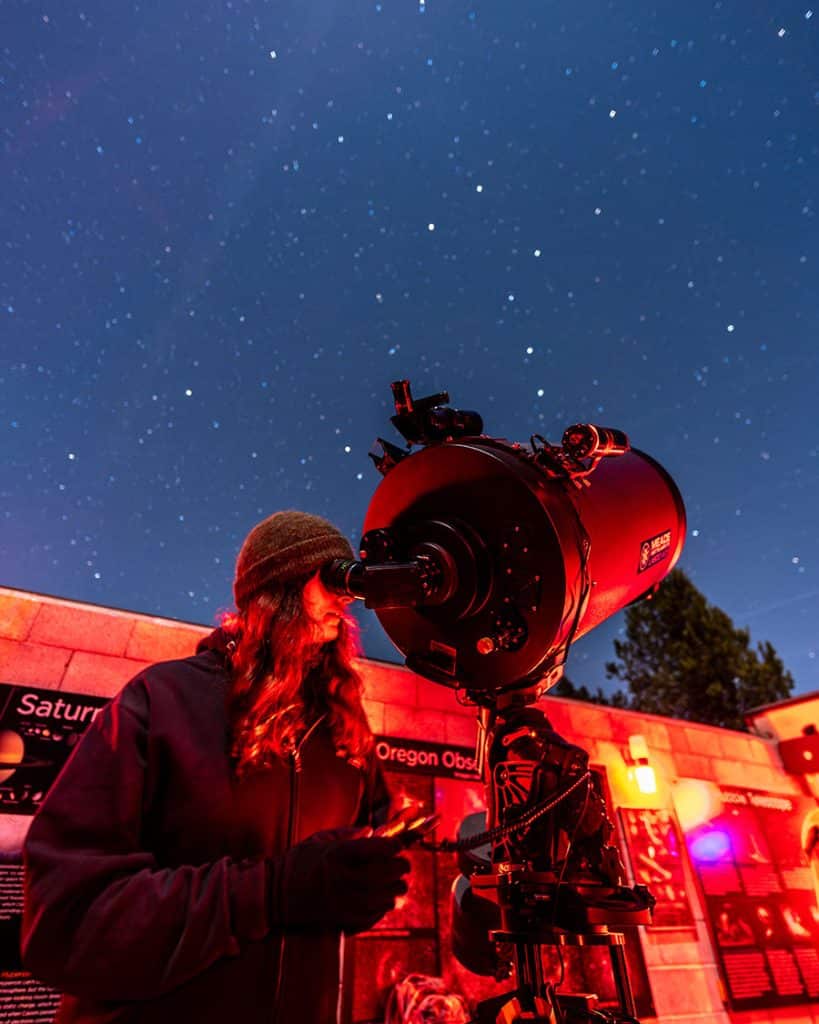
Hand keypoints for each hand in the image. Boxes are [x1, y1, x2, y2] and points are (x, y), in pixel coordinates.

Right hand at [275, 827, 410, 933]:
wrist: (274, 894)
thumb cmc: (298, 862)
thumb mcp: (319, 840)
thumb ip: (347, 834)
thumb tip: (371, 830)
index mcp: (337, 854)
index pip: (377, 848)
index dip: (393, 846)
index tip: (397, 845)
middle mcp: (342, 878)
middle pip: (385, 873)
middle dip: (400, 868)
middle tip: (404, 865)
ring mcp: (342, 902)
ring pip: (383, 897)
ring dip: (395, 890)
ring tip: (398, 885)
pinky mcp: (341, 920)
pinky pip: (373, 916)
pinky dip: (383, 908)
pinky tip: (384, 901)